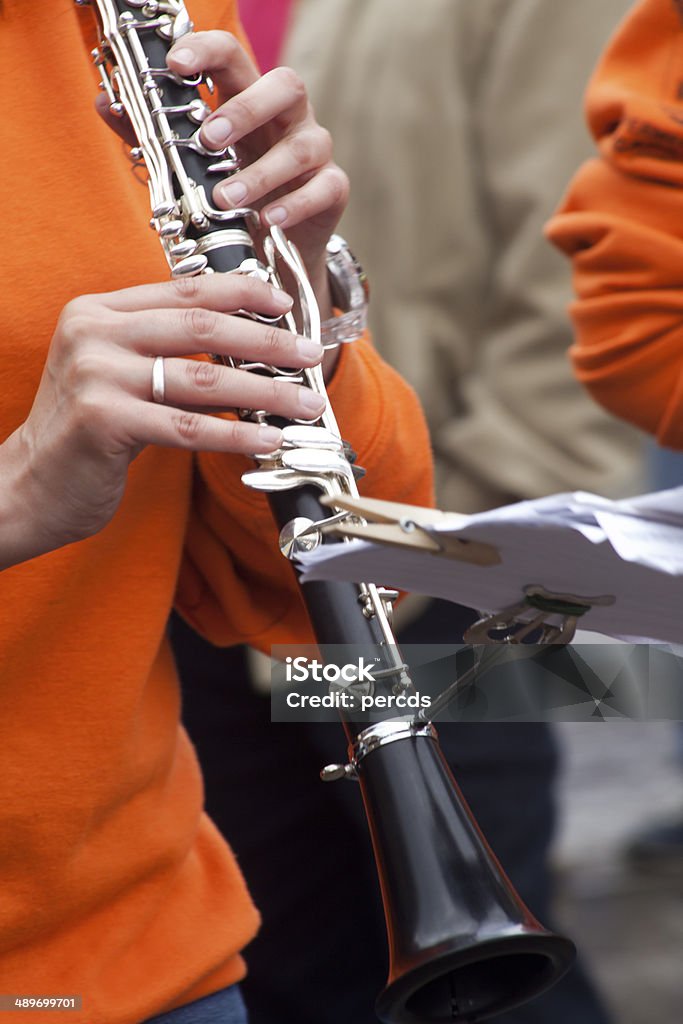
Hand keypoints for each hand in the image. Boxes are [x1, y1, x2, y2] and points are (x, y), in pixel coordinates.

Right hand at [0, 275, 324, 567]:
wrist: (29, 484)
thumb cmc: (86, 431)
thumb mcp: (118, 373)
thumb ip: (164, 350)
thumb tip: (245, 344)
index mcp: (99, 311)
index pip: (184, 290)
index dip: (242, 293)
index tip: (285, 305)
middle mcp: (94, 333)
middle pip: (201, 328)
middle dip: (267, 342)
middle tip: (310, 355)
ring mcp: (96, 375)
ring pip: (202, 378)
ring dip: (265, 392)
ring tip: (305, 403)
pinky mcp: (103, 420)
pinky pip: (186, 427)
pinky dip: (234, 434)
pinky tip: (268, 440)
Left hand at [165, 32, 348, 314]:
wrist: (274, 248)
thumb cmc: (231, 192)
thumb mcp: (191, 164)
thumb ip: (150, 134)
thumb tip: (104, 104)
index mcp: (249, 100)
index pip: (234, 56)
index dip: (208, 51)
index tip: (178, 64)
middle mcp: (288, 119)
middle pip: (286, 86)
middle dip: (247, 109)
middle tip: (209, 139)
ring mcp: (315, 152)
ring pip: (302, 145)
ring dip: (261, 172)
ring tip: (225, 199)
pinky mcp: (332, 189)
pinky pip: (323, 188)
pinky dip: (295, 204)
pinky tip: (267, 220)